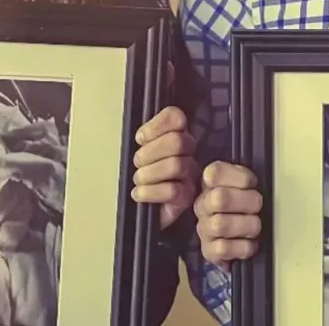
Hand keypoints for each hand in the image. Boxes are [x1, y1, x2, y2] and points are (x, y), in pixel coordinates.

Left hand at [132, 104, 197, 228]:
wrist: (145, 210)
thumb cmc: (143, 177)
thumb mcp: (139, 153)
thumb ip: (144, 139)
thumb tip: (142, 137)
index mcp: (176, 134)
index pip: (176, 117)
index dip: (157, 125)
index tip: (140, 139)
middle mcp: (188, 152)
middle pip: (177, 141)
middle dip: (151, 152)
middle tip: (137, 163)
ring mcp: (190, 174)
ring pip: (176, 165)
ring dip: (149, 173)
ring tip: (138, 180)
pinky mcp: (187, 197)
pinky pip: (173, 190)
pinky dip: (150, 192)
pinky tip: (139, 194)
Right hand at [194, 162, 261, 266]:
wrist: (233, 237)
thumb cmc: (242, 205)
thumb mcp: (243, 184)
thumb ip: (244, 177)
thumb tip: (250, 181)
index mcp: (209, 183)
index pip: (214, 173)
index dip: (239, 178)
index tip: (251, 184)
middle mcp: (202, 204)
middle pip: (219, 198)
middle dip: (247, 202)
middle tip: (257, 206)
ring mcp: (204, 228)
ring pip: (220, 224)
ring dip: (246, 226)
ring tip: (254, 226)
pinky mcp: (208, 251)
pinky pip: (223, 249)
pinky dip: (242, 247)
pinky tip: (249, 243)